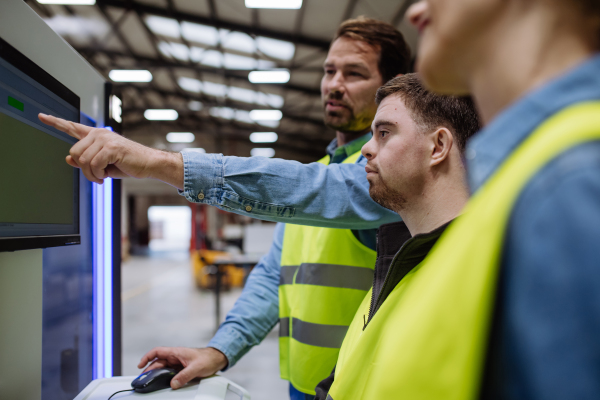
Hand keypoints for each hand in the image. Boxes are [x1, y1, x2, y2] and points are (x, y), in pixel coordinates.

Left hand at [38, 113, 183, 188]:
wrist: (148, 164)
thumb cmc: (128, 164)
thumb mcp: (103, 164)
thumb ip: (85, 160)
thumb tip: (67, 159)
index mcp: (96, 135)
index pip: (72, 127)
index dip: (55, 122)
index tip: (41, 116)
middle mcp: (98, 134)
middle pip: (74, 152)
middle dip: (83, 169)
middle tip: (96, 176)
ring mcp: (105, 139)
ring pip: (82, 160)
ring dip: (91, 174)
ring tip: (102, 176)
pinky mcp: (111, 147)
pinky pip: (93, 164)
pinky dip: (97, 175)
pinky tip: (105, 176)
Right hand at [137, 347, 228, 389]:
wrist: (217, 359)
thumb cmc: (208, 358)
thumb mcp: (196, 368)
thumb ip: (184, 376)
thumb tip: (173, 384)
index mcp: (177, 352)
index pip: (157, 352)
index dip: (147, 357)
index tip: (140, 365)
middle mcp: (176, 357)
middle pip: (158, 362)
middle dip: (149, 370)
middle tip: (144, 379)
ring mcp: (178, 363)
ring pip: (163, 368)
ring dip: (157, 374)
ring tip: (150, 382)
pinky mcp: (181, 368)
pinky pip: (170, 373)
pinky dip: (164, 377)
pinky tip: (163, 383)